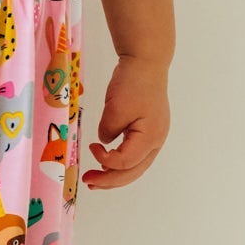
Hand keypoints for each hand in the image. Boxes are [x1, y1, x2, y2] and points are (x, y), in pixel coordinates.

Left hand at [81, 55, 170, 189]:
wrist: (146, 62)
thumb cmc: (133, 83)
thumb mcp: (116, 107)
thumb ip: (108, 130)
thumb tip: (105, 143)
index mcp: (150, 137)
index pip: (126, 162)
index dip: (105, 161)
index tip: (92, 147)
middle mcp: (156, 142)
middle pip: (133, 171)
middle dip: (110, 180)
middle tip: (88, 181)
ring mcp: (155, 137)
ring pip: (136, 166)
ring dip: (115, 175)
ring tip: (96, 180)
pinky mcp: (149, 131)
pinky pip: (135, 155)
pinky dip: (121, 163)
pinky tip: (107, 164)